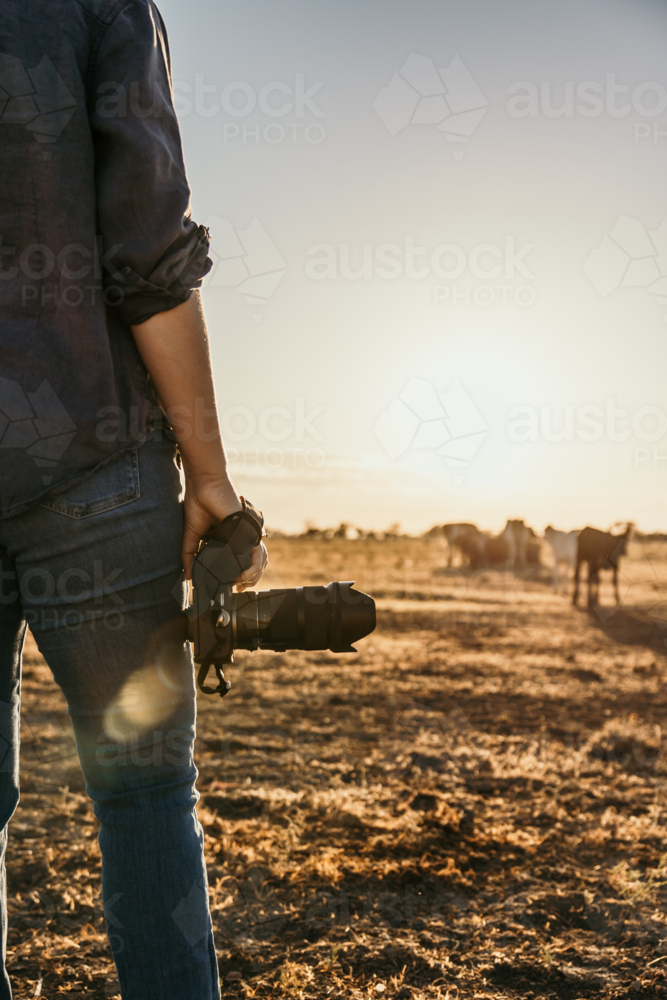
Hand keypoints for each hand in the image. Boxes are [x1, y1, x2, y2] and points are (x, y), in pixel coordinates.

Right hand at [181, 473, 267, 588]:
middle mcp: (241, 538)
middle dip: (249, 581)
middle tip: (237, 590)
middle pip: (254, 565)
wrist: (204, 486)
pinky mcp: (248, 531)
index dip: (239, 577)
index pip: (239, 562)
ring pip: (259, 562)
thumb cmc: (198, 505)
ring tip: (238, 585)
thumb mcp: (191, 535)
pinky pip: (257, 553)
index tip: (231, 588)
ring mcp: (246, 535)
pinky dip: (252, 567)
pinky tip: (242, 575)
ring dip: (251, 577)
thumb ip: (190, 555)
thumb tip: (187, 576)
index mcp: (229, 540)